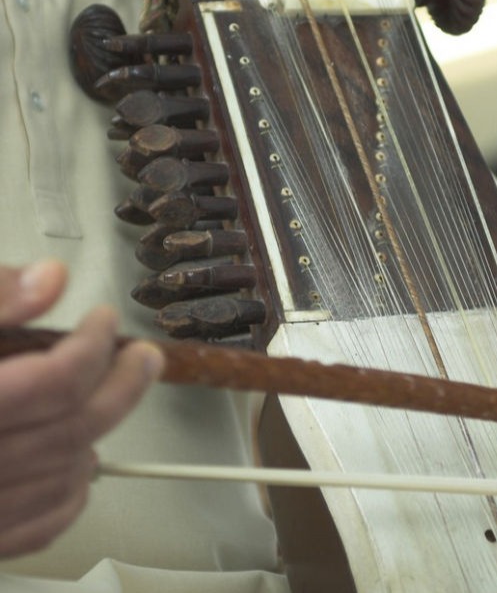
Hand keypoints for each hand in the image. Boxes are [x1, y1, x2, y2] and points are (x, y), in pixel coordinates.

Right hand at [0, 260, 164, 557]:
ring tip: (111, 394)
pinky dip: (76, 487)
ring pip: (71, 473)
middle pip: (77, 425)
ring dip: (104, 429)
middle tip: (146, 355)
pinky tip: (81, 456)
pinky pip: (46, 522)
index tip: (104, 320)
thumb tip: (52, 278)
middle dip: (124, 382)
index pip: (57, 378)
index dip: (94, 343)